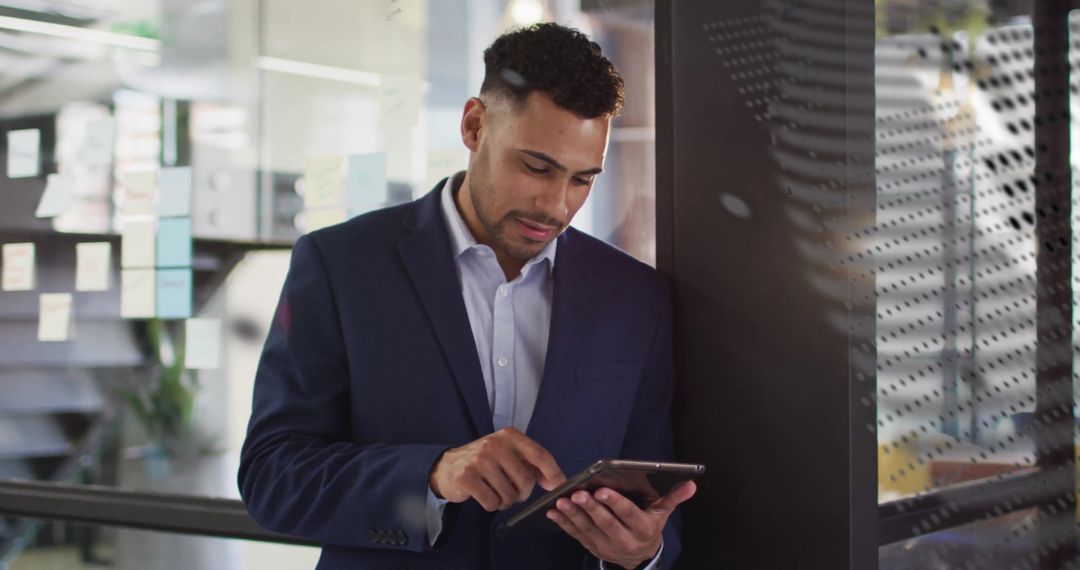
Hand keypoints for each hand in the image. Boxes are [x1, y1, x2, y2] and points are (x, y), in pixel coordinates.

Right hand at [429, 427, 565, 511]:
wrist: (448, 467)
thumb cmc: (484, 462)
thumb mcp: (508, 454)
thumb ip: (532, 464)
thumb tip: (556, 482)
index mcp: (509, 436)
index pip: (539, 455)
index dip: (553, 473)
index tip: (559, 487)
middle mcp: (495, 444)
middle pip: (525, 480)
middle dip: (522, 494)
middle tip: (512, 492)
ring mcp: (480, 459)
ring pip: (509, 495)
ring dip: (505, 501)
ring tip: (494, 492)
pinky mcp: (467, 476)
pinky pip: (492, 502)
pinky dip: (491, 505)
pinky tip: (483, 495)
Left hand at [546, 481, 696, 568]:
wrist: (640, 557)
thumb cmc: (649, 526)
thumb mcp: (662, 513)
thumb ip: (673, 498)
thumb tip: (691, 484)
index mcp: (642, 529)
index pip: (628, 515)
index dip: (615, 504)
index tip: (601, 490)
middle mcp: (624, 540)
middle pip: (606, 523)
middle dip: (591, 508)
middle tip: (578, 493)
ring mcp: (606, 545)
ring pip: (588, 530)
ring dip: (573, 515)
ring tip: (562, 501)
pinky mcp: (592, 547)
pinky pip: (576, 535)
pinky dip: (564, 524)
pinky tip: (554, 512)